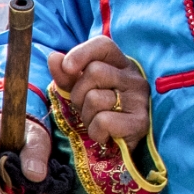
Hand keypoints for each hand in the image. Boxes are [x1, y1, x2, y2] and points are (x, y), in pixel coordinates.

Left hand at [48, 31, 149, 145]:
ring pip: (95, 98)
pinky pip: (103, 121)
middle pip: (94, 72)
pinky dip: (96, 132)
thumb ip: (67, 75)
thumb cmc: (102, 114)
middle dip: (79, 94)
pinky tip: (105, 135)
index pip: (103, 45)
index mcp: (121, 65)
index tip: (67, 68)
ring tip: (96, 122)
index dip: (81, 52)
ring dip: (87, 116)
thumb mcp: (81, 91)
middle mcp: (134, 79)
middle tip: (86, 108)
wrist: (122, 148)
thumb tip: (54, 57)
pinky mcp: (140, 123)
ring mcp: (139, 100)